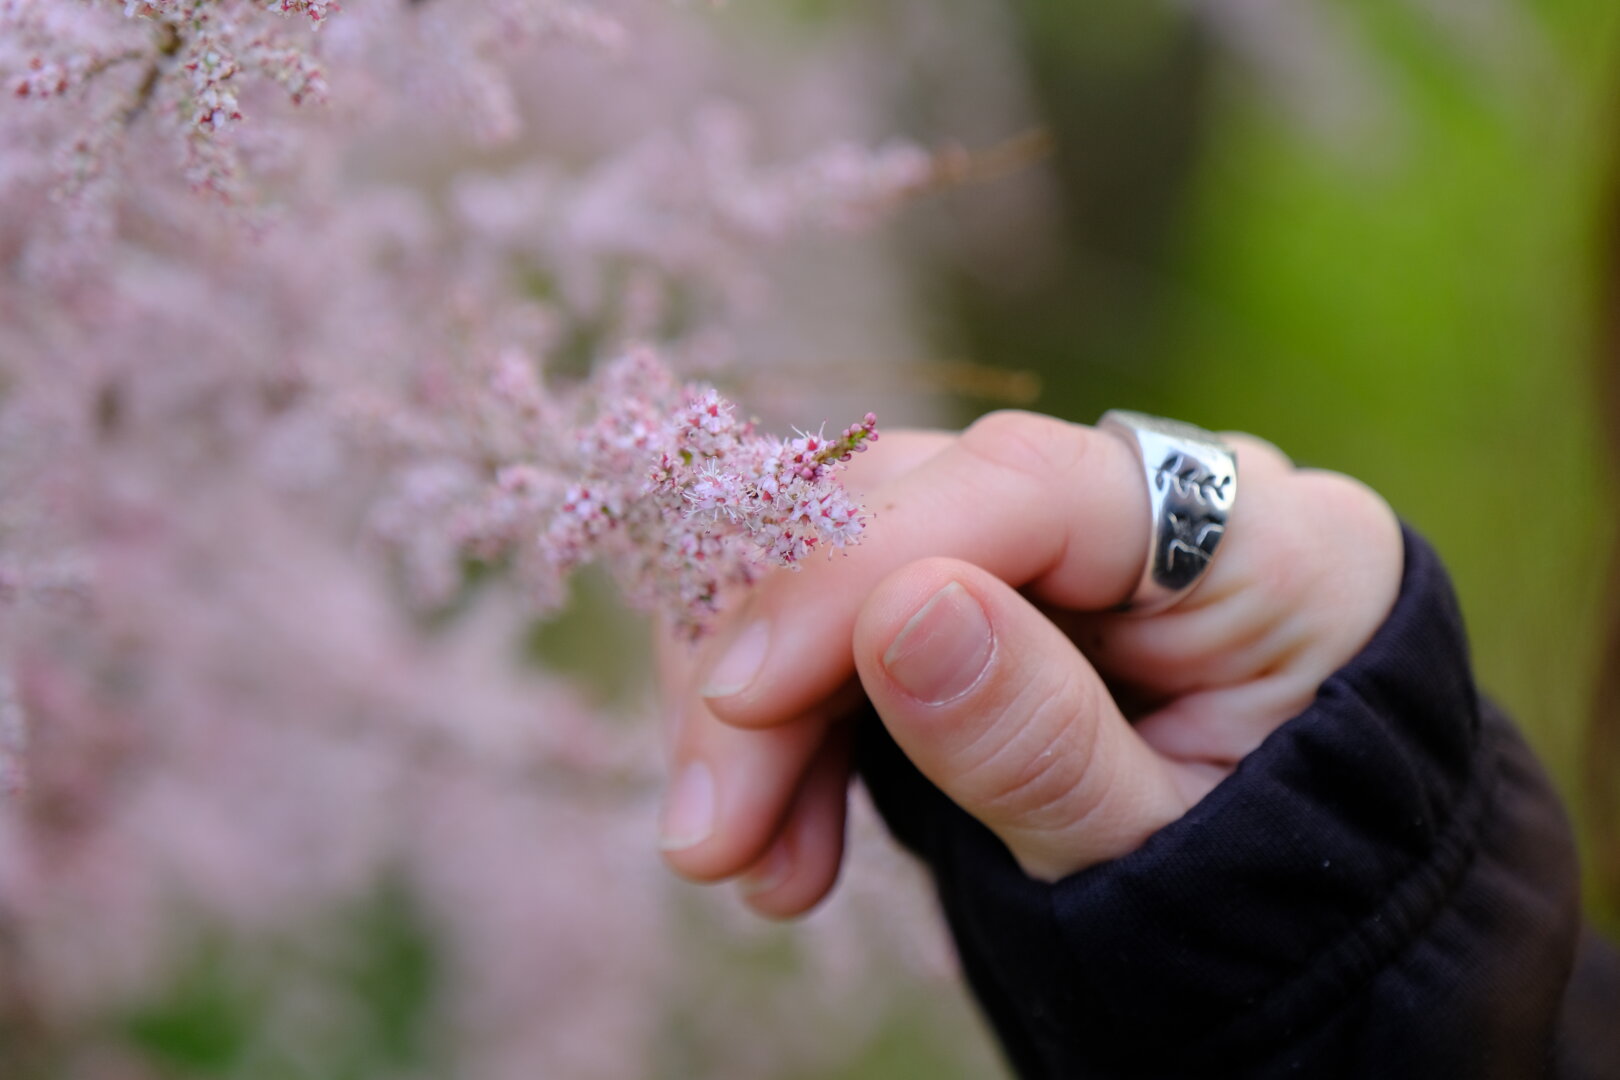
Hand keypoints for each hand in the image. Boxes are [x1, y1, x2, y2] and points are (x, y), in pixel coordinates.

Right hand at [656, 411, 1401, 915]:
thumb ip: (1042, 741)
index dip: (859, 570)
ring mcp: (1060, 531)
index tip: (742, 696)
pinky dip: (786, 708)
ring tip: (746, 862)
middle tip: (710, 840)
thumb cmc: (1249, 895)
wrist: (1274, 922)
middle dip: (780, 668)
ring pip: (844, 549)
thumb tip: (900, 612)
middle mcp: (1152, 498)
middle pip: (906, 508)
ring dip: (763, 702)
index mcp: (1263, 544)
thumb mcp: (1156, 855)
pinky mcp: (985, 574)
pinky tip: (777, 824)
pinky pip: (845, 601)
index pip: (1026, 487)